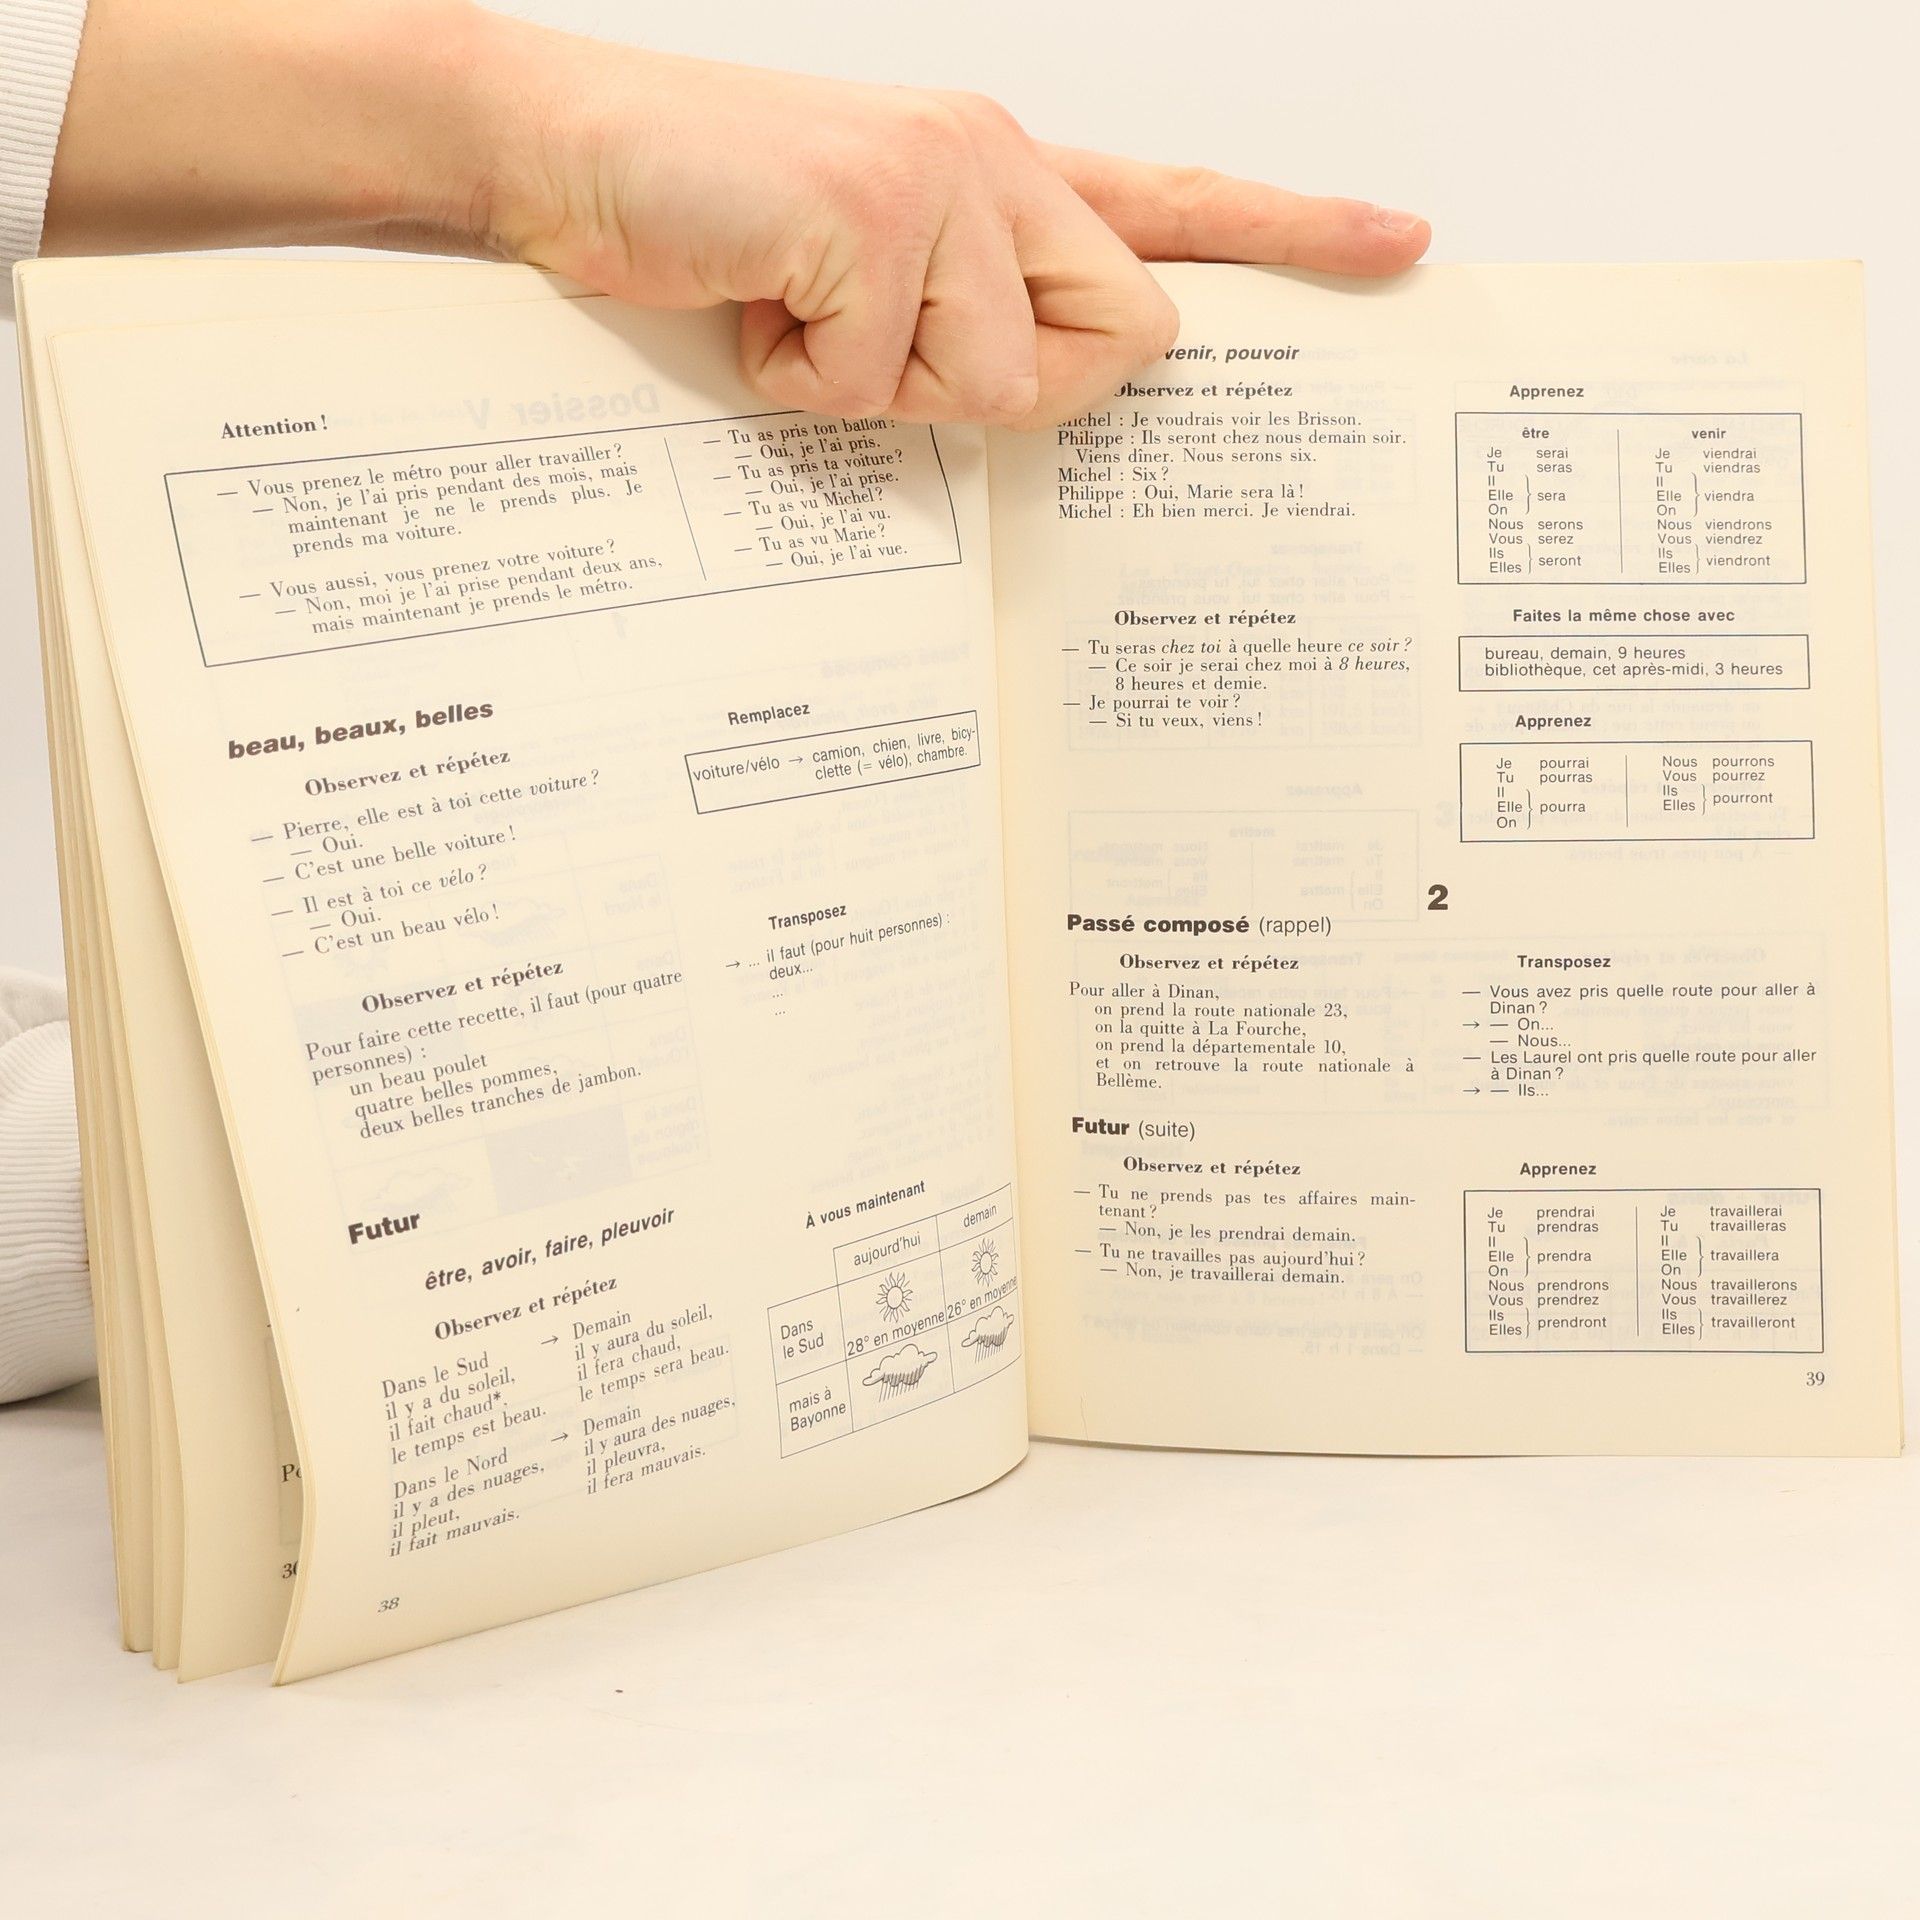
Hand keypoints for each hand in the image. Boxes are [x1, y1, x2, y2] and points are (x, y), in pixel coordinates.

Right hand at [486, 46, 1429, 426]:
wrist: (569, 148)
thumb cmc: (716, 222)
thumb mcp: (861, 275)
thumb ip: (964, 318)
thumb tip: (1035, 391)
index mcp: (1005, 174)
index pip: (1171, 201)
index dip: (1288, 231)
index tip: (1396, 246)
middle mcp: (996, 160)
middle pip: (1122, 335)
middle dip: (1014, 388)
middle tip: (890, 348)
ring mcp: (941, 175)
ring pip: (998, 380)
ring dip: (880, 391)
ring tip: (795, 313)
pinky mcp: (875, 204)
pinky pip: (887, 379)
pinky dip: (805, 382)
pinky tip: (756, 302)